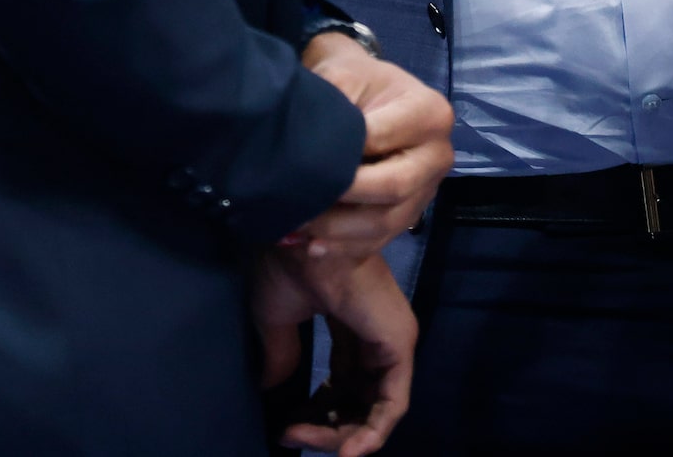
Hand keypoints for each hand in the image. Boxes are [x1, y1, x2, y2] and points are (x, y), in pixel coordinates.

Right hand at [251, 248, 417, 456]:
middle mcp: (378, 334)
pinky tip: (344, 451)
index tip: (286, 427)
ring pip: (377, 410)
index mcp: (354, 323)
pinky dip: (371, 434)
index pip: (346, 383)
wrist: (301, 236)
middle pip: (362, 401)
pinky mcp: (399, 344)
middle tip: (292, 434)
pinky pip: (393, 405)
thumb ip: (281, 356)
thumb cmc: (289, 267)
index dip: (318, 412)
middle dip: (328, 427)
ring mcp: (393, 340)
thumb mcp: (277, 320)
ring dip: (340, 434)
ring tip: (300, 436)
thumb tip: (272, 388)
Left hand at [292, 36, 452, 260]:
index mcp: (431, 113)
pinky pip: (381, 240)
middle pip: (394, 188)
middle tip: (301, 198)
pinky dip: (345, 247)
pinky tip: (313, 246)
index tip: (303, 161)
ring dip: (339, 231)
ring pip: (386, 222)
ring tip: (301, 224)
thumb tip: (312, 142)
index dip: (343, 154)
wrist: (364, 93)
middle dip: (343, 197)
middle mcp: (438, 155)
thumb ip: (333, 102)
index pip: (382, 140)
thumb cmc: (354, 79)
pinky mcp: (411, 214)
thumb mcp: (342, 74)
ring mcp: (427, 189)